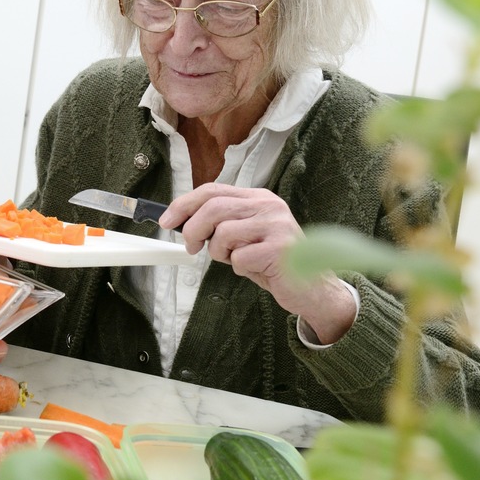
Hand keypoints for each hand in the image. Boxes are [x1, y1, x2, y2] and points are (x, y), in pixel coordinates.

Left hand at [162, 183, 355, 343]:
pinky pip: (239, 258)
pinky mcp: (280, 248)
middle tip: (191, 247)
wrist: (312, 288)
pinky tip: (256, 269)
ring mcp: (276, 225)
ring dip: (220, 253)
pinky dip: (239, 268)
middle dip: (193, 229)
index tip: (167, 219)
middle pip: (213, 207)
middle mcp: (269, 206)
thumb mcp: (246, 236)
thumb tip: (183, 222)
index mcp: (258, 198)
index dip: (185, 204)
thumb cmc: (274, 263)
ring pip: (223, 233)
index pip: (213, 190)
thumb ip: (222, 224)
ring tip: (237, 260)